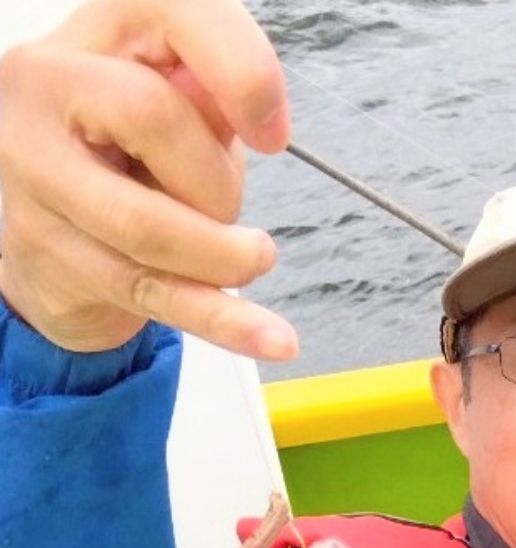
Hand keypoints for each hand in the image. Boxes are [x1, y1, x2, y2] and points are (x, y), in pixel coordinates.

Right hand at [0, 0, 297, 359]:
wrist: (54, 222)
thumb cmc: (133, 149)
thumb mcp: (185, 105)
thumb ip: (218, 99)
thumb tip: (259, 118)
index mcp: (99, 27)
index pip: (174, 9)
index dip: (241, 70)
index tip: (275, 134)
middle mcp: (45, 83)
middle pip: (152, 117)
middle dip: (218, 180)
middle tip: (234, 210)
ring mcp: (32, 169)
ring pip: (146, 224)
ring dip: (222, 257)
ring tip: (252, 260)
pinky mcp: (44, 249)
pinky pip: (150, 293)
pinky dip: (224, 321)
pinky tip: (274, 339)